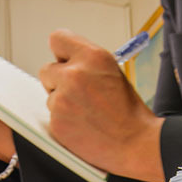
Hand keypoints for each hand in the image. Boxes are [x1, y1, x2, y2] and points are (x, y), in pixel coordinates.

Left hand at [39, 30, 164, 181]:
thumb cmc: (127, 110)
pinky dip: (64, 122)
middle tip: (78, 94)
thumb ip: (87, 62)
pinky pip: (52, 117)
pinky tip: (83, 125)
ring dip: (62, 103)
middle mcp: (74, 74)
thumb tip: (65, 61)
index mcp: (91, 56)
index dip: (61, 52)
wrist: (134, 142)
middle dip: (58, 81)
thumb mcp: (112, 72)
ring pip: (50, 96)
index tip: (63, 60)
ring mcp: (62, 99)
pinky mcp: (56, 122)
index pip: (57, 39)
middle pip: (47, 70)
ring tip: (87, 113)